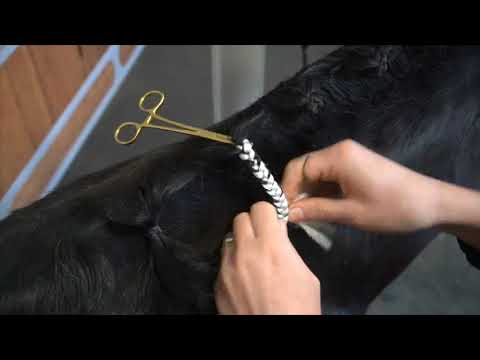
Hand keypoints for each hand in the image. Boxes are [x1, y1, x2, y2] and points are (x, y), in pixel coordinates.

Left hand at [215, 202, 320, 314]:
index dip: (269, 213)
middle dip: (253, 224)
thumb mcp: (306, 274)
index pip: (260, 207)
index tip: (274, 223)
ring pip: (229, 239)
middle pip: (240, 218)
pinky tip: (243, 279)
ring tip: (251, 259)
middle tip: (262, 238)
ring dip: (240, 243)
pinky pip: (223, 262)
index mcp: (270, 245)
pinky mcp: (217, 284)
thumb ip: (287, 249)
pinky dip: (233, 264)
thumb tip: (276, 237)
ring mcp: (227, 268)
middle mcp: (244, 251)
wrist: (276, 335)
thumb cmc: (300, 308)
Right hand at [282, 139, 442, 232]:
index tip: (284, 213)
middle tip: (293, 217)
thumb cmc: (391, 208)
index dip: (287, 189)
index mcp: (337, 156)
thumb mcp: (350, 213)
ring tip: (307, 216)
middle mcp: (339, 150)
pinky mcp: (355, 164)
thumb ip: (316, 211)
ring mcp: (348, 156)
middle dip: (296, 191)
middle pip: (304, 167)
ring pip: (315, 172)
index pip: (298, 167)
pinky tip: (321, 209)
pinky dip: (322, 191)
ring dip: (309, 193)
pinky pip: (329, 175)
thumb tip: (288, 214)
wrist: (431, 203)